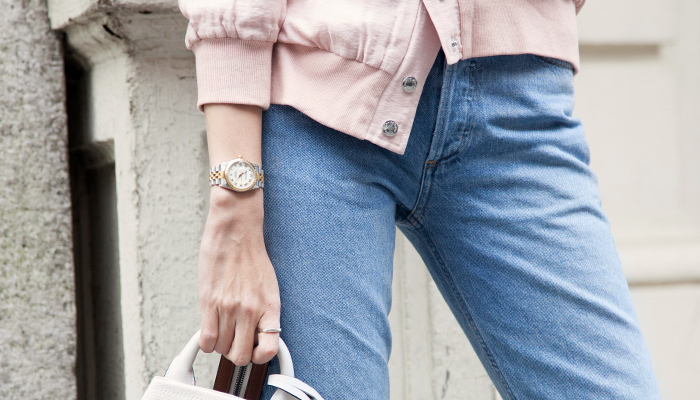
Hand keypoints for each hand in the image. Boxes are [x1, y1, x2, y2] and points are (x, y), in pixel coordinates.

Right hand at [198, 187, 279, 364]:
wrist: (237, 233)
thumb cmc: (252, 258)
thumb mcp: (269, 288)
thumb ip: (264, 313)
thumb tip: (259, 336)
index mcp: (270, 308)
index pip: (269, 350)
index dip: (260, 357)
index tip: (255, 351)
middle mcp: (250, 311)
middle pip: (240, 356)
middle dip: (236, 352)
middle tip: (234, 340)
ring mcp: (229, 308)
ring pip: (221, 348)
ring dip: (221, 343)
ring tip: (223, 328)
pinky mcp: (209, 302)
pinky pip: (206, 339)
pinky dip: (207, 342)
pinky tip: (211, 329)